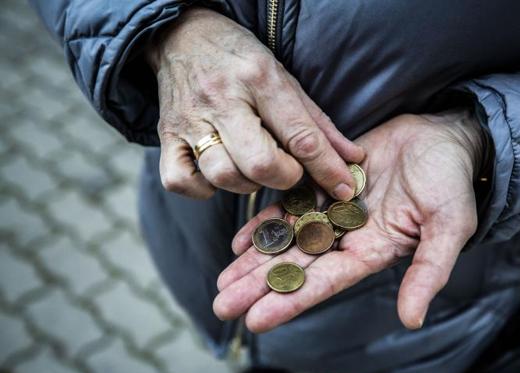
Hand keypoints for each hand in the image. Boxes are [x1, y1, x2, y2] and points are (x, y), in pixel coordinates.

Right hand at [146, 8, 363, 199]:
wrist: (181, 36)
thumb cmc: (239, 59)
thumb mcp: (284, 77)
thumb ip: (318, 122)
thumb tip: (353, 159)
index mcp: (258, 78)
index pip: (300, 135)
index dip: (327, 168)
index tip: (343, 188)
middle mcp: (222, 99)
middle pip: (259, 163)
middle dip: (284, 177)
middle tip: (287, 168)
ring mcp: (190, 120)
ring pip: (222, 175)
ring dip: (246, 183)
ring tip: (252, 167)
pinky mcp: (166, 136)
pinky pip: (180, 181)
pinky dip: (203, 188)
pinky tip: (218, 175)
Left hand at [212, 112, 483, 331]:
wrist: (443, 138)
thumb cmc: (451, 182)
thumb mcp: (449, 228)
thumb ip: (429, 272)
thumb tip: (412, 320)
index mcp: (372, 252)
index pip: (326, 282)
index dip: (291, 300)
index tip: (256, 319)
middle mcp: (347, 237)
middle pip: (296, 266)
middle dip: (259, 286)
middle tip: (222, 305)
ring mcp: (333, 212)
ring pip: (287, 240)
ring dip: (254, 260)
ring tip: (221, 281)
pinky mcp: (324, 185)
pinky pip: (290, 206)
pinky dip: (266, 222)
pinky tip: (240, 239)